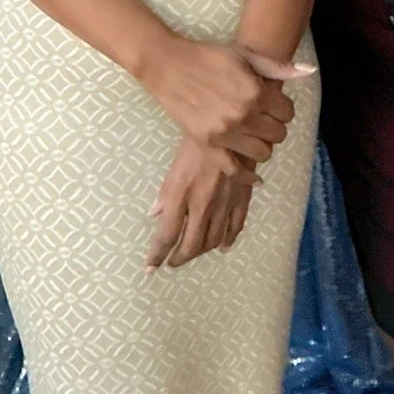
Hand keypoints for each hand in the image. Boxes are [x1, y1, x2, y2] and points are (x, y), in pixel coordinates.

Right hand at [137, 35, 312, 161]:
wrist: (168, 66)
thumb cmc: (207, 56)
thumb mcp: (244, 55)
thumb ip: (276, 66)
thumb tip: (307, 72)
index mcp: (255, 91)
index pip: (287, 112)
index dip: (283, 108)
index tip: (274, 105)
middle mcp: (243, 115)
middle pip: (278, 134)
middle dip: (274, 126)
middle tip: (264, 119)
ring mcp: (225, 134)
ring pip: (262, 153)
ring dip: (262, 145)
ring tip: (253, 135)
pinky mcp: (208, 146)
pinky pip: (234, 170)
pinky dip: (247, 175)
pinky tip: (253, 174)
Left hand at [145, 138, 257, 270]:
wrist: (232, 126)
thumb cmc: (198, 142)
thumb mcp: (175, 165)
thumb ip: (166, 193)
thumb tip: (154, 214)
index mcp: (181, 195)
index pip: (167, 235)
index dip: (158, 255)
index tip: (151, 267)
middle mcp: (202, 205)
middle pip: (190, 245)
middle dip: (179, 258)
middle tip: (171, 262)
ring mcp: (224, 204)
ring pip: (212, 241)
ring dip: (200, 251)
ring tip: (191, 253)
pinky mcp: (241, 199)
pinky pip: (235, 228)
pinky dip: (227, 241)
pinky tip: (222, 247)